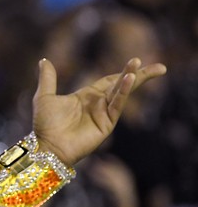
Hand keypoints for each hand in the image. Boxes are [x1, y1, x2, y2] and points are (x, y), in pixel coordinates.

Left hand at [32, 57, 166, 165]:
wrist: (46, 146)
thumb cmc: (44, 125)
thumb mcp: (44, 96)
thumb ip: (48, 78)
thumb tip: (44, 60)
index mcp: (86, 97)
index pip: (110, 81)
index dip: (123, 72)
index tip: (138, 61)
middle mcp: (98, 104)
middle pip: (122, 85)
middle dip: (140, 75)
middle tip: (161, 67)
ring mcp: (103, 114)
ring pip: (121, 93)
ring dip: (132, 80)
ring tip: (140, 65)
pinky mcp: (105, 124)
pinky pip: (116, 105)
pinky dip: (122, 93)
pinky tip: (129, 80)